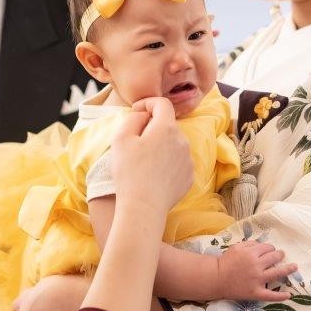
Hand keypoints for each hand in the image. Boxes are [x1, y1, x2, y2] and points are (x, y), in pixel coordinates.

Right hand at [111, 98, 192, 212]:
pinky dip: (168, 162)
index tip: (136, 112)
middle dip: (153, 127)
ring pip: (174, 143)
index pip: (162, 103)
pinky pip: (178, 161)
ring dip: (161, 145)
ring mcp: (188, 159)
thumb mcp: (121, 138)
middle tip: (135, 141)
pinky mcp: (190, 176)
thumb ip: (133, 118)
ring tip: (144, 162)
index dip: (148, 103)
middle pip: (168, 125)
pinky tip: (154, 174)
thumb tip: (144, 115)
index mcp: (166, 128)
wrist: (143, 207)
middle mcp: (183, 140)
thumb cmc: (129, 171)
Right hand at [216, 240, 296, 301]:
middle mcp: (257, 265)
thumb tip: (262, 245)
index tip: (270, 250)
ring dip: (288, 269)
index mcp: (252, 253)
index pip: (268, 248)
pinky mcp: (256, 292)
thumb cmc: (226, 261)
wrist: (216, 278)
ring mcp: (258, 280)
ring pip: (277, 273)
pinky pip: (271, 295)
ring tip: (294, 267)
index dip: (270, 248)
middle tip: (281, 255)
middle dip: (279, 255)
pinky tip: (289, 295)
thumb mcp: (236, 247)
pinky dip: (280, 296)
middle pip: (274, 258)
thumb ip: (250, 244)